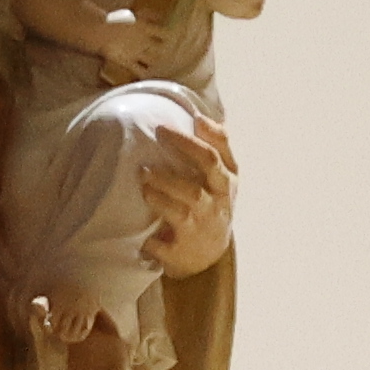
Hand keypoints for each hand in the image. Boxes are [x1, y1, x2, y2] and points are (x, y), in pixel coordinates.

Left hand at [135, 113, 239, 276]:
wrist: (210, 252)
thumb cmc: (212, 203)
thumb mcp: (222, 176)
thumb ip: (217, 147)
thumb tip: (202, 116)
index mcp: (226, 181)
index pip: (215, 152)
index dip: (194, 136)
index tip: (167, 124)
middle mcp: (217, 202)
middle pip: (206, 170)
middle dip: (182, 149)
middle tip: (156, 135)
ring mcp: (201, 226)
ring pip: (184, 205)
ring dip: (162, 190)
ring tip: (143, 179)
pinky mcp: (184, 250)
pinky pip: (166, 245)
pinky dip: (153, 242)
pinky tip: (143, 236)